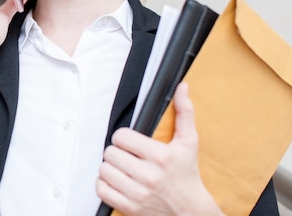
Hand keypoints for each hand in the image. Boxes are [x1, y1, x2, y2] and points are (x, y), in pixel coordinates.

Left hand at [96, 83, 223, 215]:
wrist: (190, 211)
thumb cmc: (187, 175)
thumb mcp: (189, 142)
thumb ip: (184, 112)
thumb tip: (182, 87)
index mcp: (160, 156)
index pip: (120, 136)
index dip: (124, 137)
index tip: (131, 142)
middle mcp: (148, 176)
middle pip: (110, 152)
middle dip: (117, 152)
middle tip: (128, 156)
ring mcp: (137, 194)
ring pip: (104, 170)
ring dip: (111, 168)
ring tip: (124, 169)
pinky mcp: (129, 207)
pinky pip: (101, 189)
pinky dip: (105, 185)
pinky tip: (118, 182)